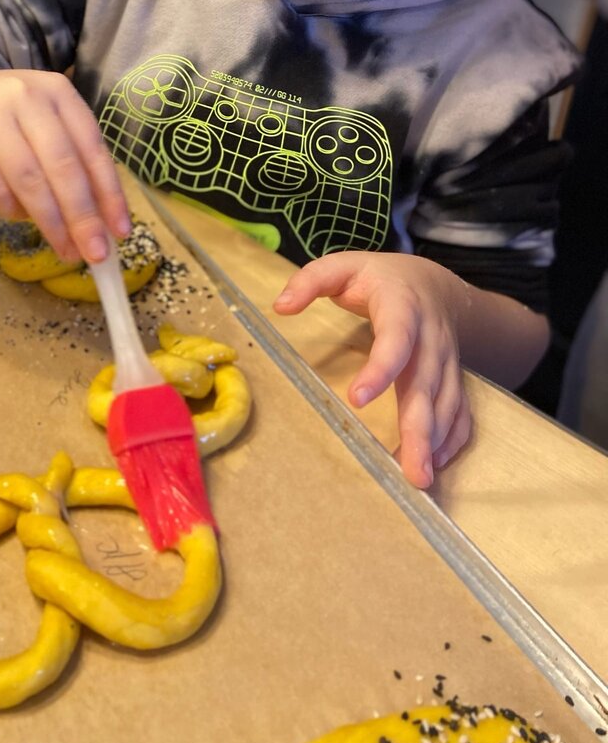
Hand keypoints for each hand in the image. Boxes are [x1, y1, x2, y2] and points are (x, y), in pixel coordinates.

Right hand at [0, 61, 131, 263]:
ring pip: (30, 179)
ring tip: (65, 250)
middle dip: (83, 216)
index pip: (92, 148)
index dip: (109, 193)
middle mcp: (26, 96)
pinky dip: (10, 208)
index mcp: (56, 91)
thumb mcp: (35, 121)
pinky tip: (18, 218)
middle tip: (95, 254)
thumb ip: (66, 157)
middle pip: (64, 167)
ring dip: (51, 222)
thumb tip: (100, 218)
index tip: (120, 231)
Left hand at [273, 251, 471, 488]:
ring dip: (435, 441)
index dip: (380, 369)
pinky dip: (453, 439)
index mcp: (402, 307)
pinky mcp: (453, 379)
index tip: (356, 399)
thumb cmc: (380, 278)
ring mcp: (447, 360)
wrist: (434, 284)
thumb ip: (311, 280)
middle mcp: (431, 337)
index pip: (395, 340)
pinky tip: (436, 462)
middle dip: (419, 427)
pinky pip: (461, 411)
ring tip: (418, 477)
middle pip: (427, 383)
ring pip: (447, 403)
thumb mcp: (343, 266)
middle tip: (411, 470)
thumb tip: (281, 306)